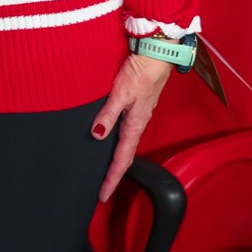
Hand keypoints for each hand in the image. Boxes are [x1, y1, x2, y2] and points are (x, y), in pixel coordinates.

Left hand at [92, 52, 173, 201]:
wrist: (155, 56)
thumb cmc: (140, 73)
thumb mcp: (120, 93)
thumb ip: (108, 114)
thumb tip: (96, 135)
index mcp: (135, 126)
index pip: (121, 160)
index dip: (112, 178)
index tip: (102, 195)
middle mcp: (137, 124)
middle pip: (124, 156)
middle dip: (113, 174)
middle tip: (100, 189)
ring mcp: (137, 116)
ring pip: (124, 144)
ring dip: (114, 159)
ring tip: (102, 170)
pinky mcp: (135, 106)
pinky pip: (124, 131)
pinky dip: (115, 142)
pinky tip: (107, 139)